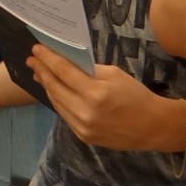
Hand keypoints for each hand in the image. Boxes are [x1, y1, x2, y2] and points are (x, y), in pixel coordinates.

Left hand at [26, 45, 181, 150]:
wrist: (153, 127)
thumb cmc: (136, 95)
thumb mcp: (114, 74)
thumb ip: (88, 69)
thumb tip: (65, 62)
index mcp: (96, 93)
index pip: (64, 72)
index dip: (48, 59)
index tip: (36, 50)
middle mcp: (86, 112)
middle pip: (55, 87)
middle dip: (42, 71)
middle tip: (32, 60)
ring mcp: (82, 127)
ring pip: (56, 102)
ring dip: (46, 86)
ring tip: (39, 73)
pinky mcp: (83, 136)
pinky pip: (64, 114)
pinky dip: (57, 100)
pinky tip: (53, 90)